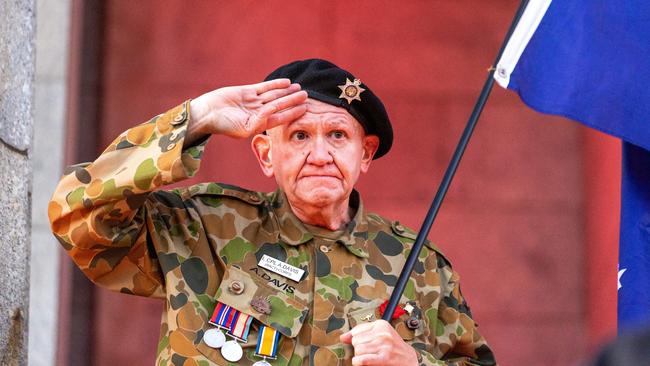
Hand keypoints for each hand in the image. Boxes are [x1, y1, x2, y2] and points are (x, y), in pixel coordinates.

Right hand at [186, 78, 307, 143]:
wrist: (207, 112)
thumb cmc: (223, 124)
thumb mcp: (243, 128)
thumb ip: (258, 122)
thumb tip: (271, 114)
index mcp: (258, 124)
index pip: (280, 118)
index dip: (292, 113)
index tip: (304, 109)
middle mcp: (258, 112)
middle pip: (279, 105)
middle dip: (293, 100)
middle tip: (307, 96)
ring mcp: (253, 101)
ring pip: (274, 95)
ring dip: (287, 91)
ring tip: (300, 88)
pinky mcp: (247, 91)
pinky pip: (264, 87)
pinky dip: (275, 84)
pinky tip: (287, 82)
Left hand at [340, 320, 418, 365]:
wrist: (409, 360)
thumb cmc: (394, 348)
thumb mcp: (380, 336)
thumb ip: (361, 334)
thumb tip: (343, 337)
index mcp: (381, 325)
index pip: (356, 331)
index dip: (358, 341)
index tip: (367, 345)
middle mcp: (383, 333)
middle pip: (356, 341)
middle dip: (360, 349)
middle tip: (371, 353)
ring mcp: (384, 345)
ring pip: (358, 350)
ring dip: (360, 357)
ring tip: (370, 358)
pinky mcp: (384, 358)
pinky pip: (362, 360)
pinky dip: (359, 363)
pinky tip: (365, 363)